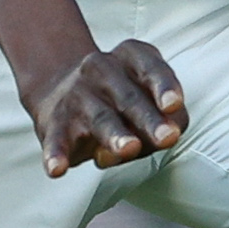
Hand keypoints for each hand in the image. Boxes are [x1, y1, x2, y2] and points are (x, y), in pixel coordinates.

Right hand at [27, 42, 186, 175]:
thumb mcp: (145, 94)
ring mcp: (76, 95)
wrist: (59, 90)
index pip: (150, 67)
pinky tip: (57, 169)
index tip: (174, 105)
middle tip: (166, 138)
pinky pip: (56, 139)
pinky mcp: (54, 122)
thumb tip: (161, 139)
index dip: (164, 85)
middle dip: (148, 119)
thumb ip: (162, 116)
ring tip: (129, 150)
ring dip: (115, 135)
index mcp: (130, 58)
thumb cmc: (119, 98)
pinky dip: (55, 155)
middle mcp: (102, 70)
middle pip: (129, 97)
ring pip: (100, 118)